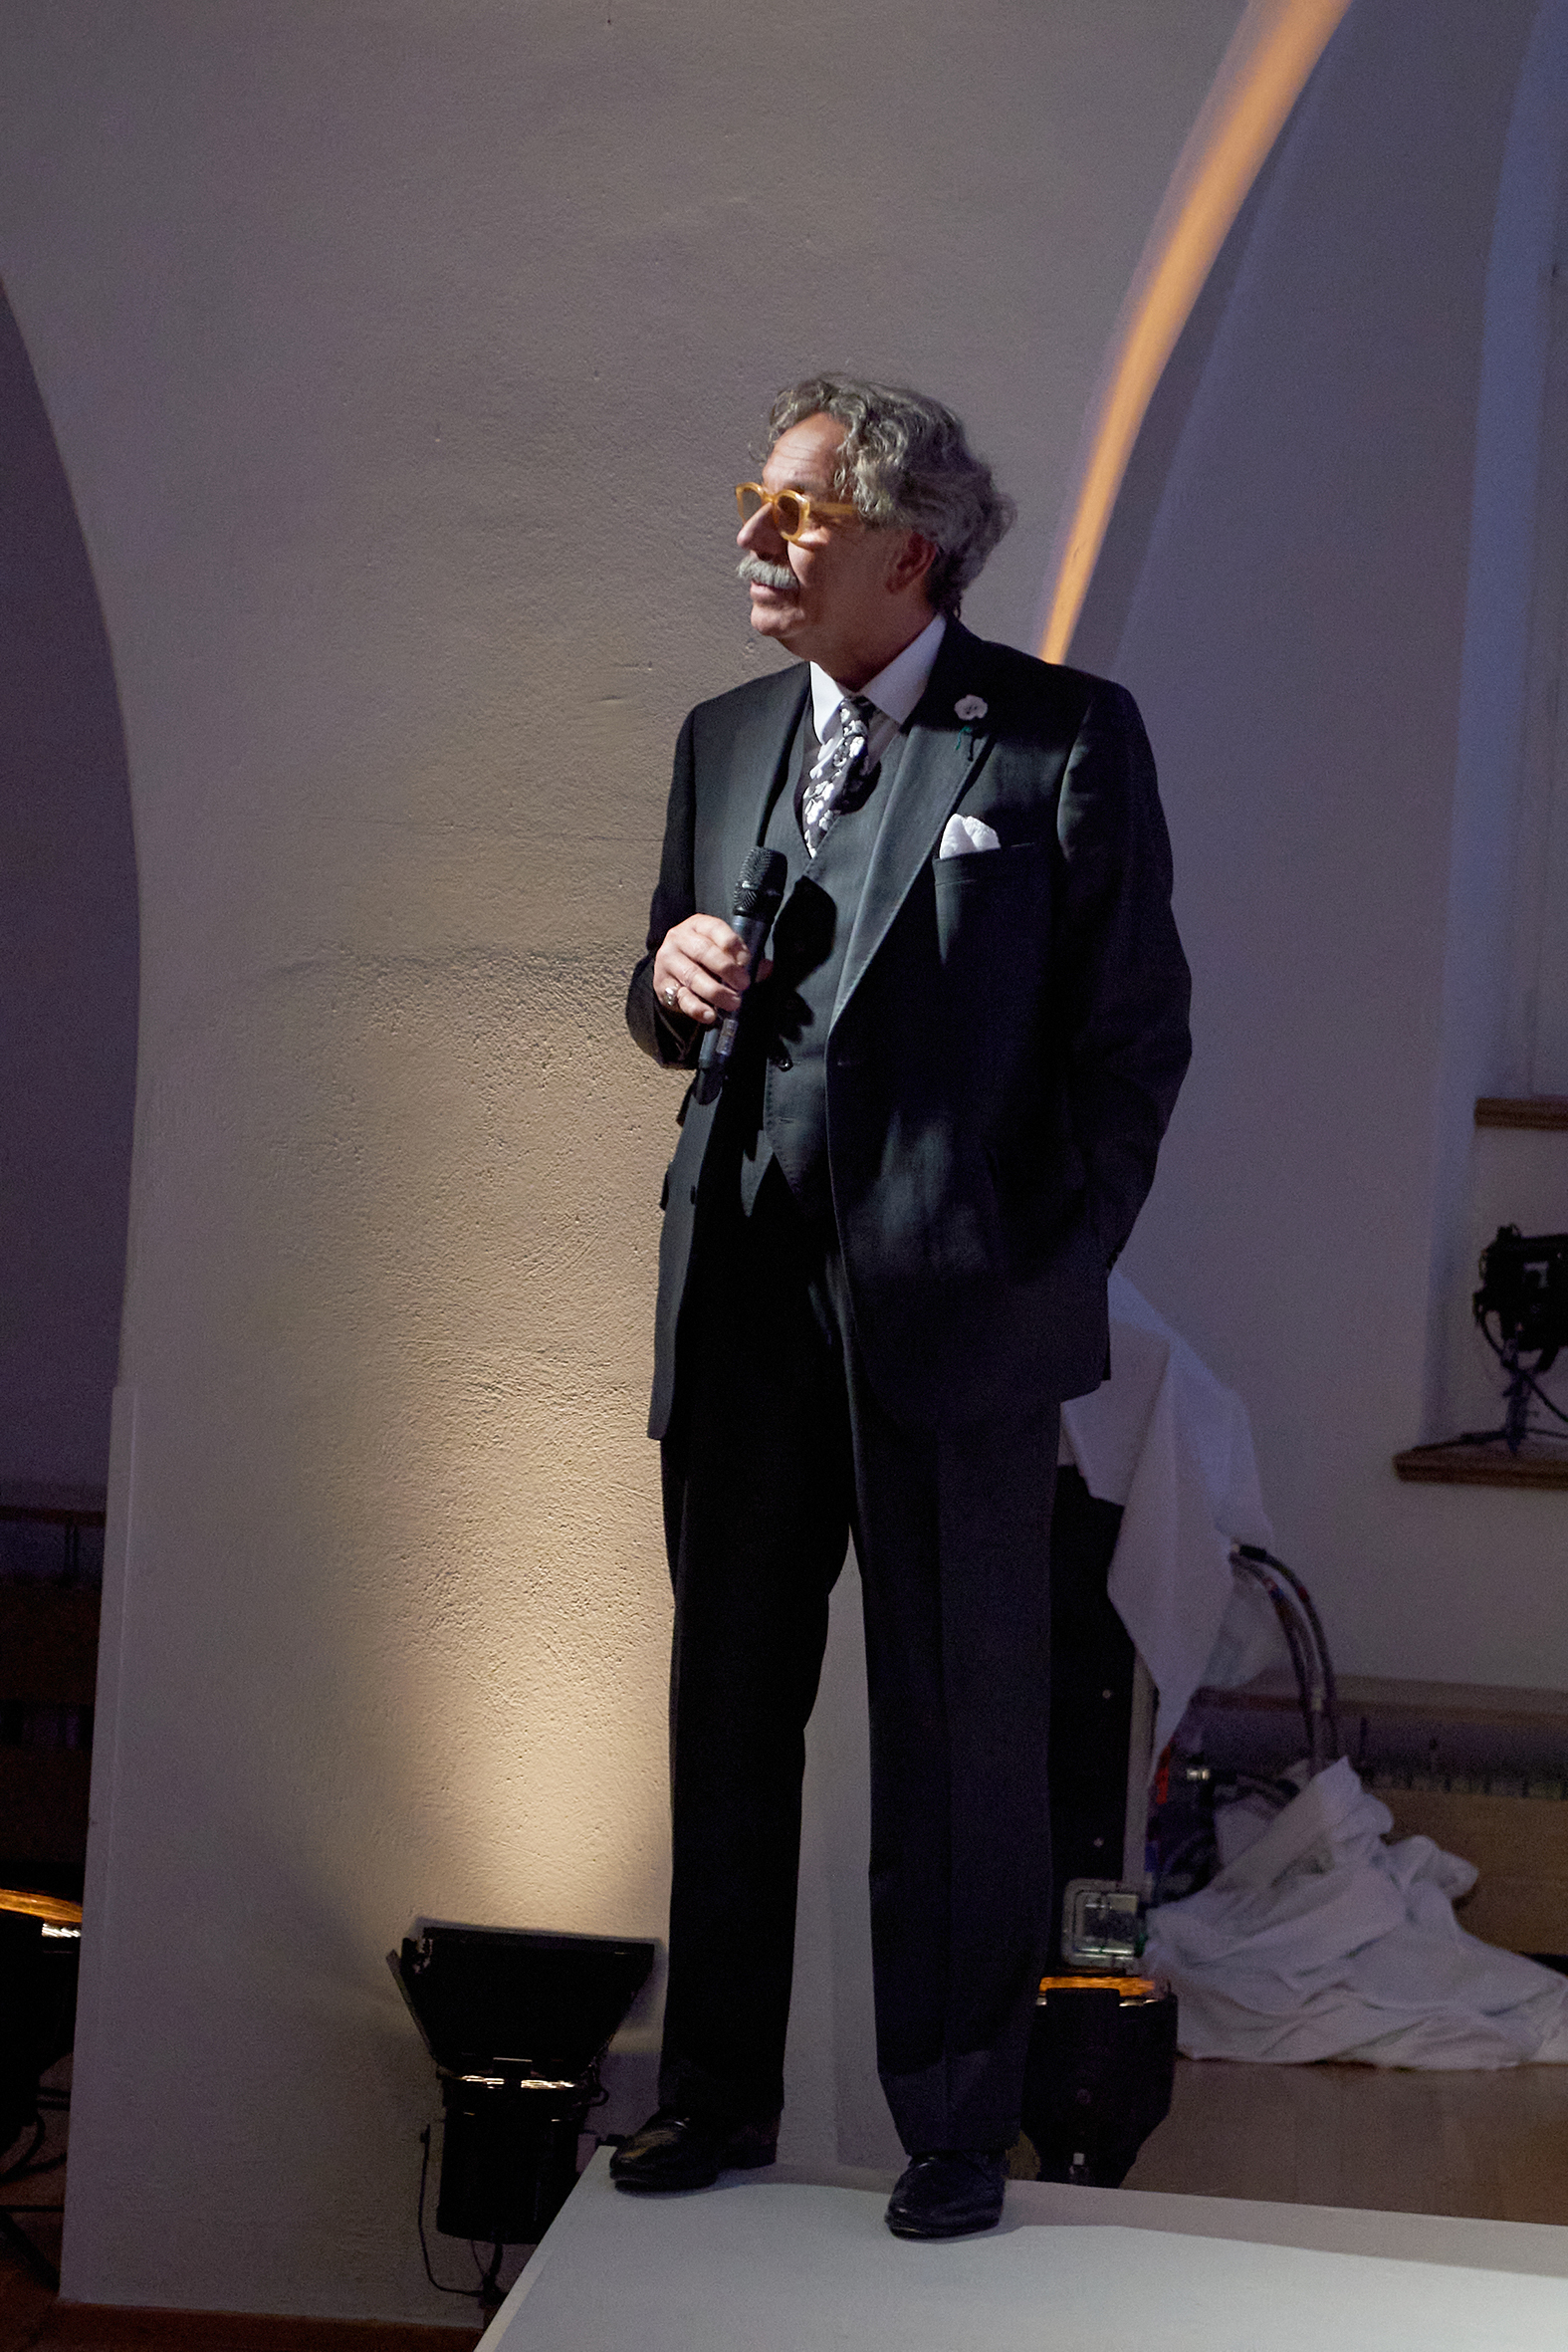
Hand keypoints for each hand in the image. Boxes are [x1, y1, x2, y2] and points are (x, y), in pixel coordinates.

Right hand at [653, 916, 771, 1028]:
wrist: (673, 971)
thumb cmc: (704, 959)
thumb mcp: (722, 951)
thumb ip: (744, 959)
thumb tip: (766, 968)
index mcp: (698, 925)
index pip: (716, 930)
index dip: (733, 945)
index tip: (746, 962)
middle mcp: (679, 939)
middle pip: (703, 952)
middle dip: (726, 969)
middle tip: (743, 984)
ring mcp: (668, 961)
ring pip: (692, 976)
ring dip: (715, 991)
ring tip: (733, 1003)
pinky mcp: (662, 985)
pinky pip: (681, 997)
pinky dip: (697, 1008)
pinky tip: (711, 1014)